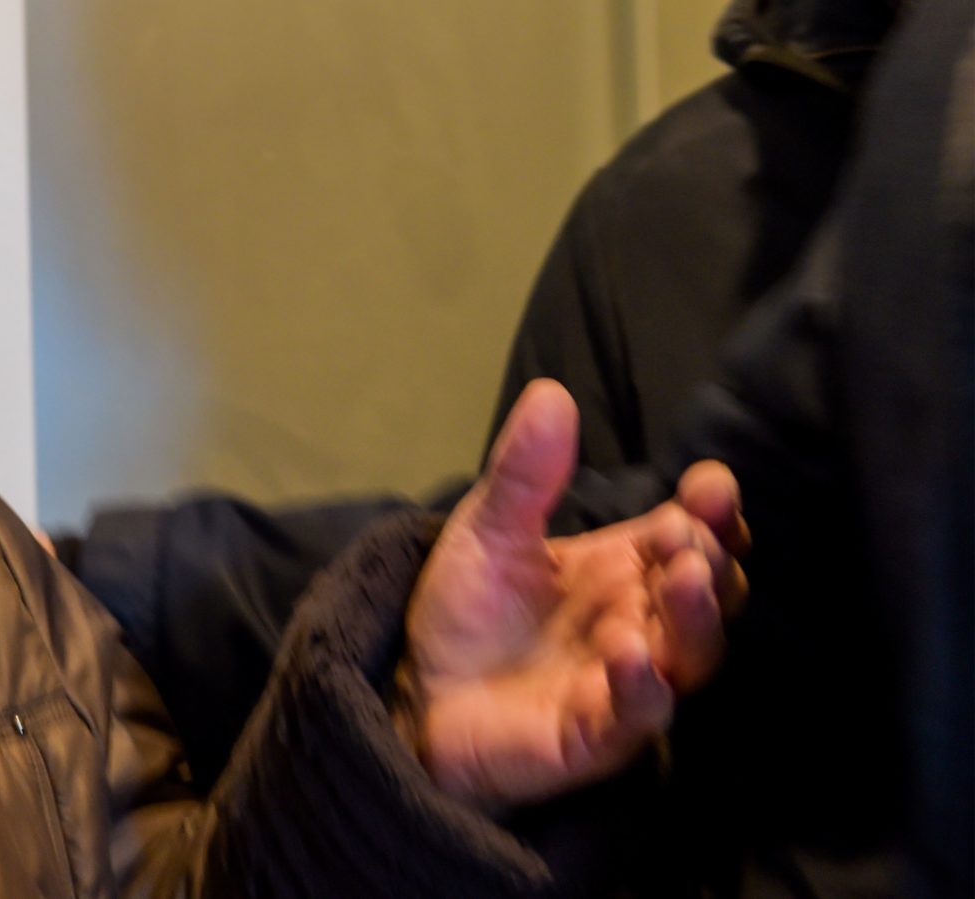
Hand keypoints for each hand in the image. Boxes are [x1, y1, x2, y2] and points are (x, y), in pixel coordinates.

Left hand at [396, 380, 747, 807]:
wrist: (416, 691)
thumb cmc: (466, 611)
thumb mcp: (488, 529)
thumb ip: (524, 473)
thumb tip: (552, 394)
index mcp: (624, 567)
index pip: (693, 535)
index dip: (712, 512)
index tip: (712, 483)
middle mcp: (640, 621)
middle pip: (708, 592)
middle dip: (711, 560)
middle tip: (691, 536)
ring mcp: (627, 680)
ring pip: (690, 653)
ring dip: (695, 616)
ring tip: (685, 578)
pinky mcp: (597, 734)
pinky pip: (637, 714)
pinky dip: (642, 687)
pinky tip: (630, 655)